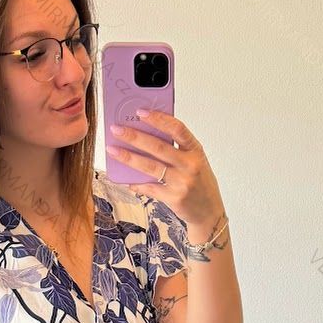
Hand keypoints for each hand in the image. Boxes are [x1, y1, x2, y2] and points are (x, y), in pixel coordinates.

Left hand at [107, 108, 225, 230]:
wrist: (209, 211)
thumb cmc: (200, 183)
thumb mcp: (195, 161)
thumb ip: (177, 149)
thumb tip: (146, 135)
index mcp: (196, 150)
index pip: (177, 129)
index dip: (158, 119)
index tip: (140, 112)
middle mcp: (190, 164)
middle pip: (158, 147)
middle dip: (134, 136)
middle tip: (116, 130)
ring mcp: (182, 182)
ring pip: (150, 167)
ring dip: (129, 157)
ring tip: (113, 150)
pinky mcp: (174, 198)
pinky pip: (150, 188)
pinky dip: (136, 183)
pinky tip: (125, 179)